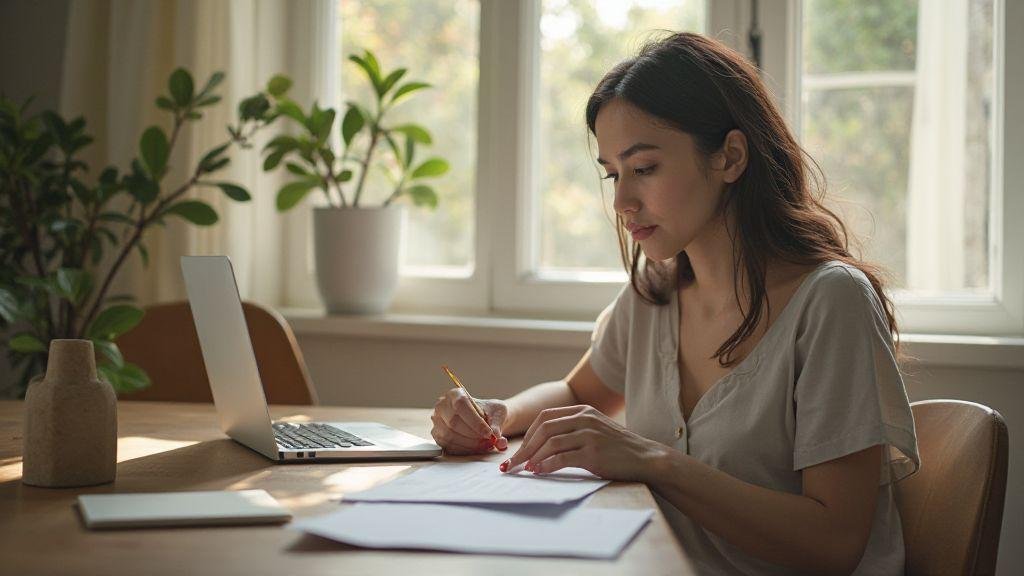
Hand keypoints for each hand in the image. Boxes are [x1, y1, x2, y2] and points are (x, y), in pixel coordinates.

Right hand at [431, 388, 509, 454]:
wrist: (485, 419)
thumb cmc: (490, 412)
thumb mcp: (498, 413)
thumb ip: (497, 425)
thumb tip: (497, 439)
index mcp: (455, 394)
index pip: (460, 405)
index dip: (475, 421)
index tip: (489, 433)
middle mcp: (442, 406)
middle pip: (453, 422)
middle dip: (473, 435)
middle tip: (489, 441)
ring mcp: (438, 422)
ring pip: (450, 436)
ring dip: (470, 444)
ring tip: (485, 445)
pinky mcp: (438, 437)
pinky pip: (449, 446)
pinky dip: (466, 450)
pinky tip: (477, 448)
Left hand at [500, 405, 664, 480]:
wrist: (645, 458)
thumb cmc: (617, 449)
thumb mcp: (594, 431)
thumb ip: (571, 432)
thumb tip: (538, 449)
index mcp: (583, 411)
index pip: (545, 417)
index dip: (528, 435)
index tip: (517, 451)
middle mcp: (585, 419)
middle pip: (544, 429)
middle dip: (525, 448)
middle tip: (512, 464)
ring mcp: (590, 434)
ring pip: (550, 442)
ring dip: (533, 457)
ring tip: (524, 470)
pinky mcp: (594, 452)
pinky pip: (562, 457)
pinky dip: (547, 465)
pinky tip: (539, 472)